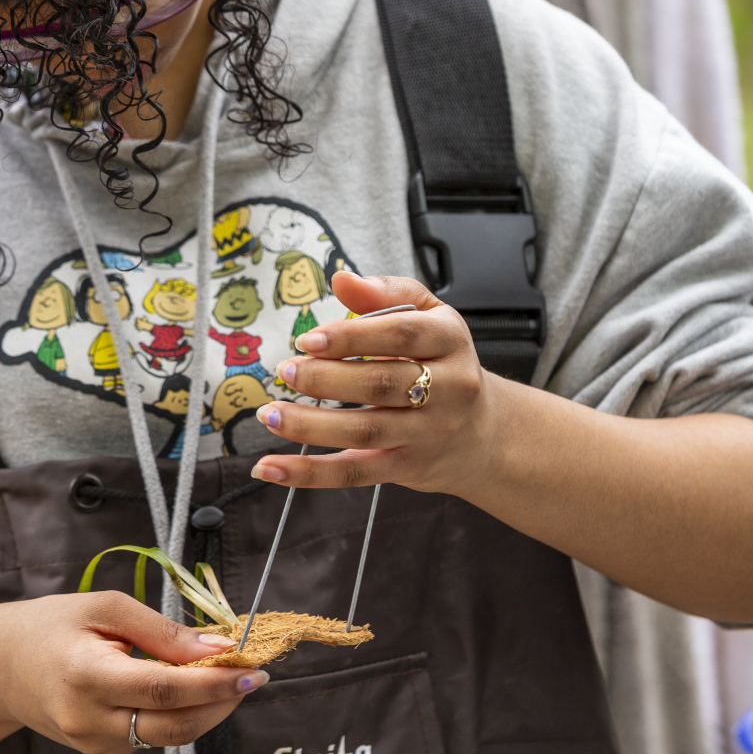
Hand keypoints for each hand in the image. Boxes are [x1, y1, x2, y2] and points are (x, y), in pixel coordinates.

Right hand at [0, 592, 267, 753]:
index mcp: (86, 676)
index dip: (213, 683)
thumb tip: (217, 649)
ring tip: (226, 677)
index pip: (164, 689)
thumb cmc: (52, 626)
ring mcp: (94, 745)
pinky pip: (152, 737)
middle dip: (222, 703)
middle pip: (174, 725)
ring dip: (207, 710)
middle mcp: (89, 721)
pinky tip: (185, 689)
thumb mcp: (105, 608)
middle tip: (252, 675)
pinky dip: (179, 715)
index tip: (251, 668)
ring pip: (169, 736)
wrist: (0, 667)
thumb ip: (162, 631)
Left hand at [250, 271, 498, 498]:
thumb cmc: (443, 363)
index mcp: (449, 340)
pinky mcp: (407, 467)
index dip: (351, 336)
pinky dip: (309, 473)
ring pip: (365, 431)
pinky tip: (271, 468)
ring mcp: (428, 433)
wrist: (482, 433)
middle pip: (381, 384)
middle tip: (285, 370)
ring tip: (270, 413)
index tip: (308, 340)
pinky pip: (354, 473)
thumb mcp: (429, 317)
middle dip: (326, 379)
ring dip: (310, 425)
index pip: (401, 335)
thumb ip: (387, 294)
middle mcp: (448, 388)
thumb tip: (341, 279)